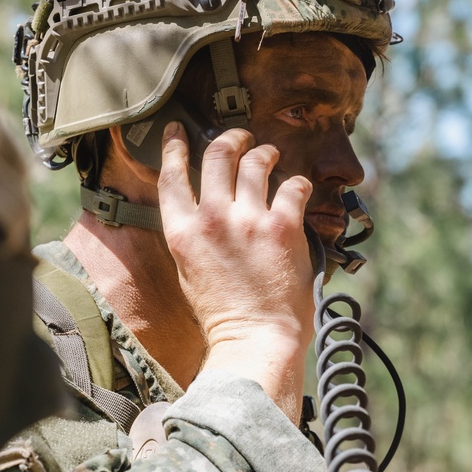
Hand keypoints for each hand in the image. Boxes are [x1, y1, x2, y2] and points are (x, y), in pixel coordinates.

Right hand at [158, 122, 313, 421]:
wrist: (254, 340)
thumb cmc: (224, 318)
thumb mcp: (191, 275)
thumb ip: (194, 240)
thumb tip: (203, 216)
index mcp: (183, 234)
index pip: (172, 176)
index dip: (174, 147)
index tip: (178, 131)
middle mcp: (213, 219)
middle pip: (217, 156)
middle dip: (229, 139)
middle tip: (239, 137)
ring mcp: (248, 220)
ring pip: (255, 162)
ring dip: (264, 153)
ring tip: (271, 154)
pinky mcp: (283, 227)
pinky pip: (293, 187)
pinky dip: (298, 184)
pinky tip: (299, 188)